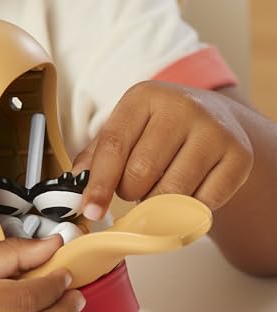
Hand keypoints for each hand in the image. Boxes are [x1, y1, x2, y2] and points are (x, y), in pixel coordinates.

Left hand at [73, 81, 253, 218]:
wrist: (215, 121)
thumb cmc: (160, 131)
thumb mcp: (125, 131)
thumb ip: (96, 157)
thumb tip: (75, 187)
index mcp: (144, 98)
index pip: (114, 147)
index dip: (99, 184)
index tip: (90, 210)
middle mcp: (182, 107)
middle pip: (140, 174)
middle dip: (130, 191)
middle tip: (137, 185)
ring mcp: (214, 131)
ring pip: (170, 192)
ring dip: (157, 202)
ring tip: (161, 185)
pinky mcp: (239, 157)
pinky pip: (202, 203)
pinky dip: (188, 207)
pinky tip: (188, 189)